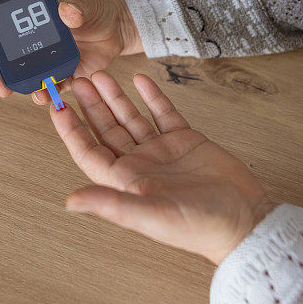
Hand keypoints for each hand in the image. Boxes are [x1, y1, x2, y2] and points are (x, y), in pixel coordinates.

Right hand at [0, 0, 141, 103]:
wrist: (118, 29)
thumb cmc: (96, 11)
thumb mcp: (86, 4)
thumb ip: (76, 7)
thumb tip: (66, 11)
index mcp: (28, 17)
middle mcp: (30, 41)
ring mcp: (42, 61)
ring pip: (16, 75)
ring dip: (6, 82)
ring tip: (4, 88)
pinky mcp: (60, 77)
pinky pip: (46, 89)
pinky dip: (41, 93)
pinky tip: (40, 95)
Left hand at [50, 71, 273, 264]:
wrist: (245, 220)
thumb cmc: (200, 227)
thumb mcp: (151, 216)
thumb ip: (111, 205)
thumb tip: (70, 201)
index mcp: (126, 182)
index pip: (89, 152)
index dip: (72, 131)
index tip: (57, 108)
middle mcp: (141, 164)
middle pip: (107, 130)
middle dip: (91, 107)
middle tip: (77, 81)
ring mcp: (163, 151)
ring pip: (132, 118)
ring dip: (116, 98)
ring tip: (101, 76)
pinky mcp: (186, 140)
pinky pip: (164, 113)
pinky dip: (152, 96)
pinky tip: (141, 80)